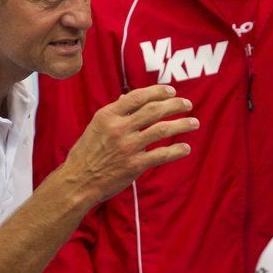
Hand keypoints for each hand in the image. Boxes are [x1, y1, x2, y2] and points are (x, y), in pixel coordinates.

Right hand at [65, 84, 197, 203]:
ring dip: (181, 125)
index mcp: (107, 115)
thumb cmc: (86, 153)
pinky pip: (161, 155)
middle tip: (188, 104)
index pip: (137, 96)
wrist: (77, 181)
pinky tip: (185, 148)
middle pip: (154, 110)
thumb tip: (126, 98)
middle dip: (175, 105)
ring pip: (162, 130)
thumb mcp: (95, 127)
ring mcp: (127, 147)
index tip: (171, 91)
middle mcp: (118, 128)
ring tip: (194, 122)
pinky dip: (176, 151)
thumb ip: (113, 113)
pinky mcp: (134, 165)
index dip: (157, 92)